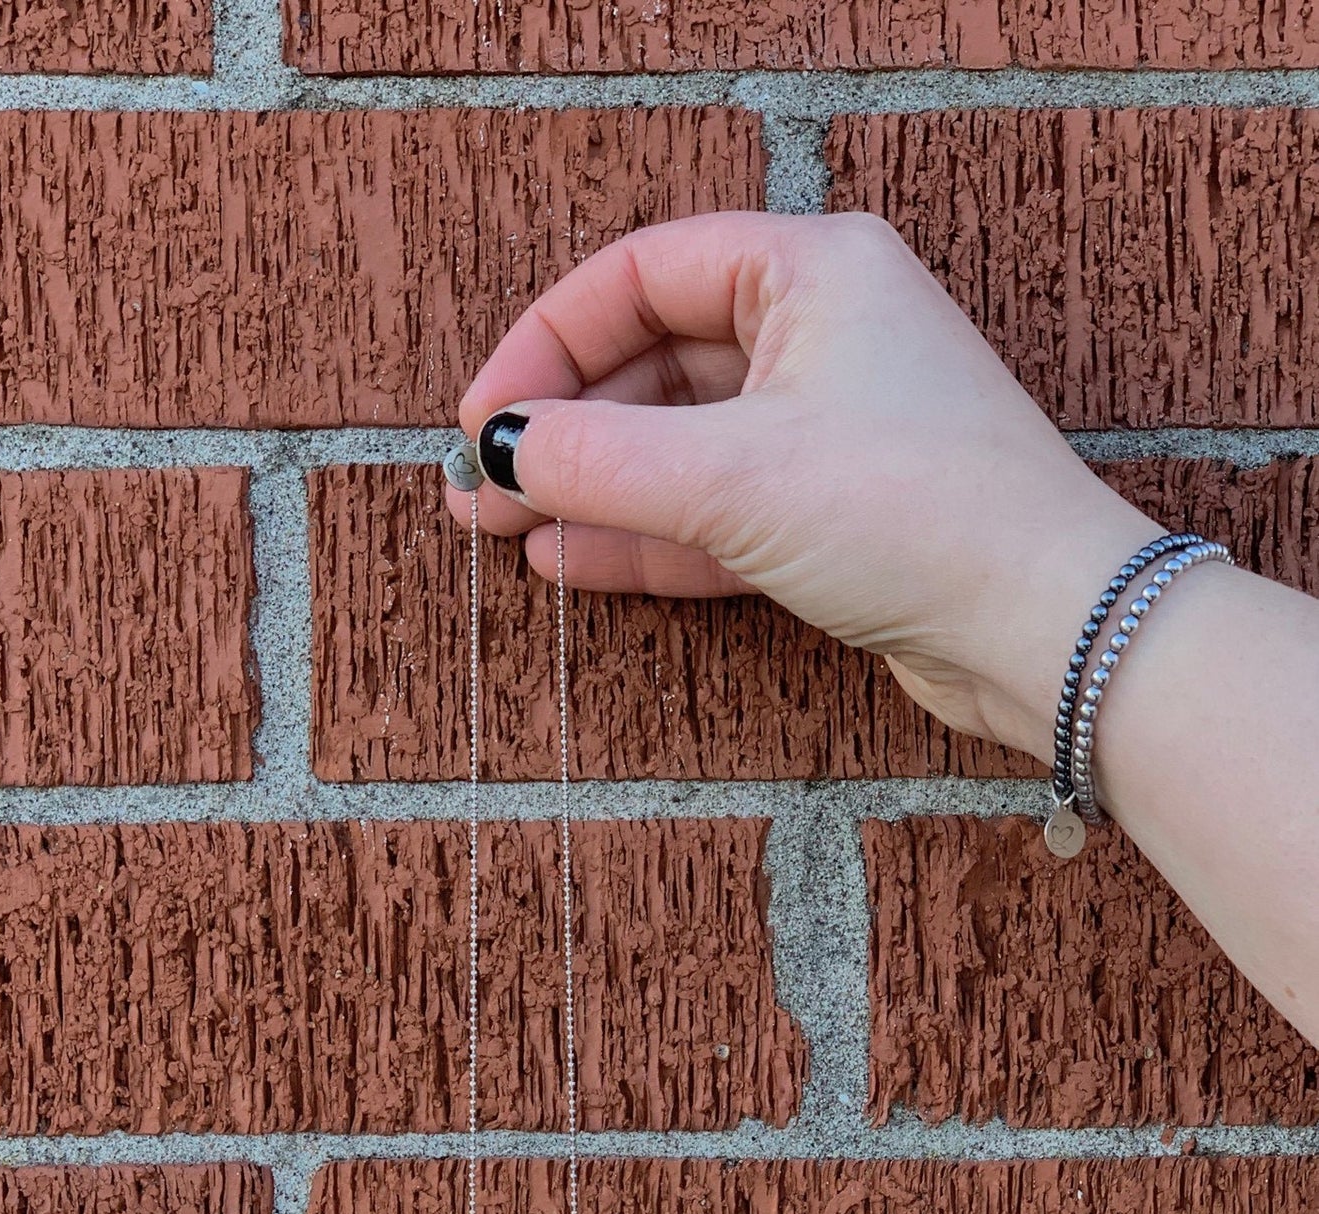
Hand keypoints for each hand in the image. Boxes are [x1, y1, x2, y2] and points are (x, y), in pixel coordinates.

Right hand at [448, 209, 1162, 764]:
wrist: (1045, 632)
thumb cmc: (917, 515)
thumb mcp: (732, 477)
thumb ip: (599, 459)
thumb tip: (499, 452)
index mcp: (812, 271)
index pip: (640, 277)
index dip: (545, 344)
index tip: (482, 422)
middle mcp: (822, 335)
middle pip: (653, 363)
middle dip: (562, 427)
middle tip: (479, 488)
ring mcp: (829, 430)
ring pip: (679, 446)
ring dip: (592, 488)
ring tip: (501, 531)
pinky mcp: (834, 516)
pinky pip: (715, 512)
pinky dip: (646, 535)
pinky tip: (569, 560)